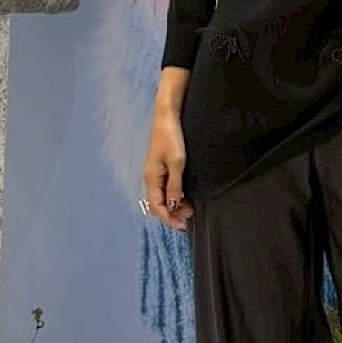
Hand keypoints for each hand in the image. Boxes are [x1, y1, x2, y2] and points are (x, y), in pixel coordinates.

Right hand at [142, 104, 194, 230]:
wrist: (167, 117)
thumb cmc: (171, 137)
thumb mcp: (177, 163)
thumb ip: (175, 185)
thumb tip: (174, 205)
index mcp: (151, 178)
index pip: (157, 207)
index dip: (169, 218)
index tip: (183, 225)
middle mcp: (150, 178)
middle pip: (158, 204)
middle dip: (172, 214)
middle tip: (190, 217)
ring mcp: (155, 173)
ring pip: (162, 197)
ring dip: (175, 205)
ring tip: (191, 209)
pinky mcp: (161, 168)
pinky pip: (166, 188)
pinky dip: (175, 196)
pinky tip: (186, 197)